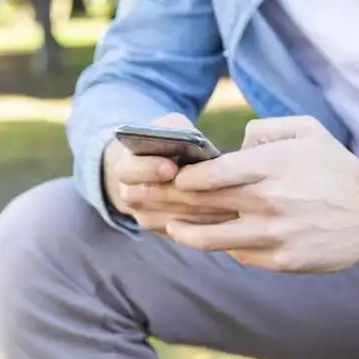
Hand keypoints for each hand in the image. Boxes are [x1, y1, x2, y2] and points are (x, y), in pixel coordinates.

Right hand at [101, 113, 237, 232]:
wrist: (150, 168)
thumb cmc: (165, 142)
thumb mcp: (167, 127)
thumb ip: (176, 129)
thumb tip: (196, 143)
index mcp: (126, 166)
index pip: (133, 170)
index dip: (151, 169)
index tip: (171, 168)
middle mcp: (129, 195)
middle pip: (156, 198)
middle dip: (187, 193)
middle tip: (217, 190)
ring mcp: (144, 216)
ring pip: (176, 217)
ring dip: (203, 210)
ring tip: (232, 201)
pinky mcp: (161, 230)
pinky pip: (185, 231)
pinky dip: (208, 223)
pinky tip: (230, 214)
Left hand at [161, 116, 358, 272]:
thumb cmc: (337, 167)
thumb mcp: (307, 130)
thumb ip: (264, 130)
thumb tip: (232, 146)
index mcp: (272, 166)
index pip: (210, 173)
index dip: (184, 177)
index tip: (174, 176)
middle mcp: (269, 201)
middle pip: (202, 204)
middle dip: (170, 201)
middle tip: (152, 200)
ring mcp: (274, 234)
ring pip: (211, 237)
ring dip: (185, 231)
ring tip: (172, 226)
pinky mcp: (282, 260)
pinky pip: (239, 255)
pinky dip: (223, 246)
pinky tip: (214, 239)